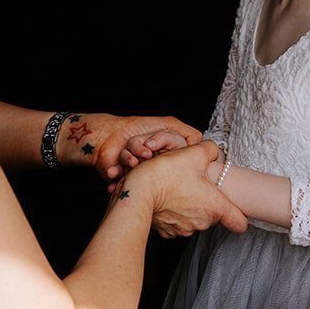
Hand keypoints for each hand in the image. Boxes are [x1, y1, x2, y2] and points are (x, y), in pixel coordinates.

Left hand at [62, 113, 201, 179]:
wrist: (107, 134)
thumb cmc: (137, 126)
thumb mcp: (168, 123)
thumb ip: (187, 133)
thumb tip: (202, 146)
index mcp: (168, 158)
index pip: (174, 163)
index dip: (164, 157)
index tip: (152, 148)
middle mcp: (156, 168)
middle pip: (157, 170)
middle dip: (145, 160)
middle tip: (143, 154)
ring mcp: (141, 175)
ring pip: (141, 175)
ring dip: (131, 164)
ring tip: (128, 159)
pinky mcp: (127, 183)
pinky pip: (126, 185)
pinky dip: (119, 178)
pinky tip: (114, 172)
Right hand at [125, 141, 246, 237]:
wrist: (138, 191)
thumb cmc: (167, 174)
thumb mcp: (194, 153)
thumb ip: (210, 150)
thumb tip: (213, 152)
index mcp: (215, 207)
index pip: (239, 224)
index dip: (239, 215)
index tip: (234, 207)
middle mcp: (202, 223)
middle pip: (213, 216)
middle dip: (206, 202)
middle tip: (194, 186)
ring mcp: (184, 229)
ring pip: (194, 219)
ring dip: (189, 207)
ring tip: (178, 191)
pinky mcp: (168, 232)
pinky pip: (176, 223)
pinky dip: (173, 213)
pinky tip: (167, 200)